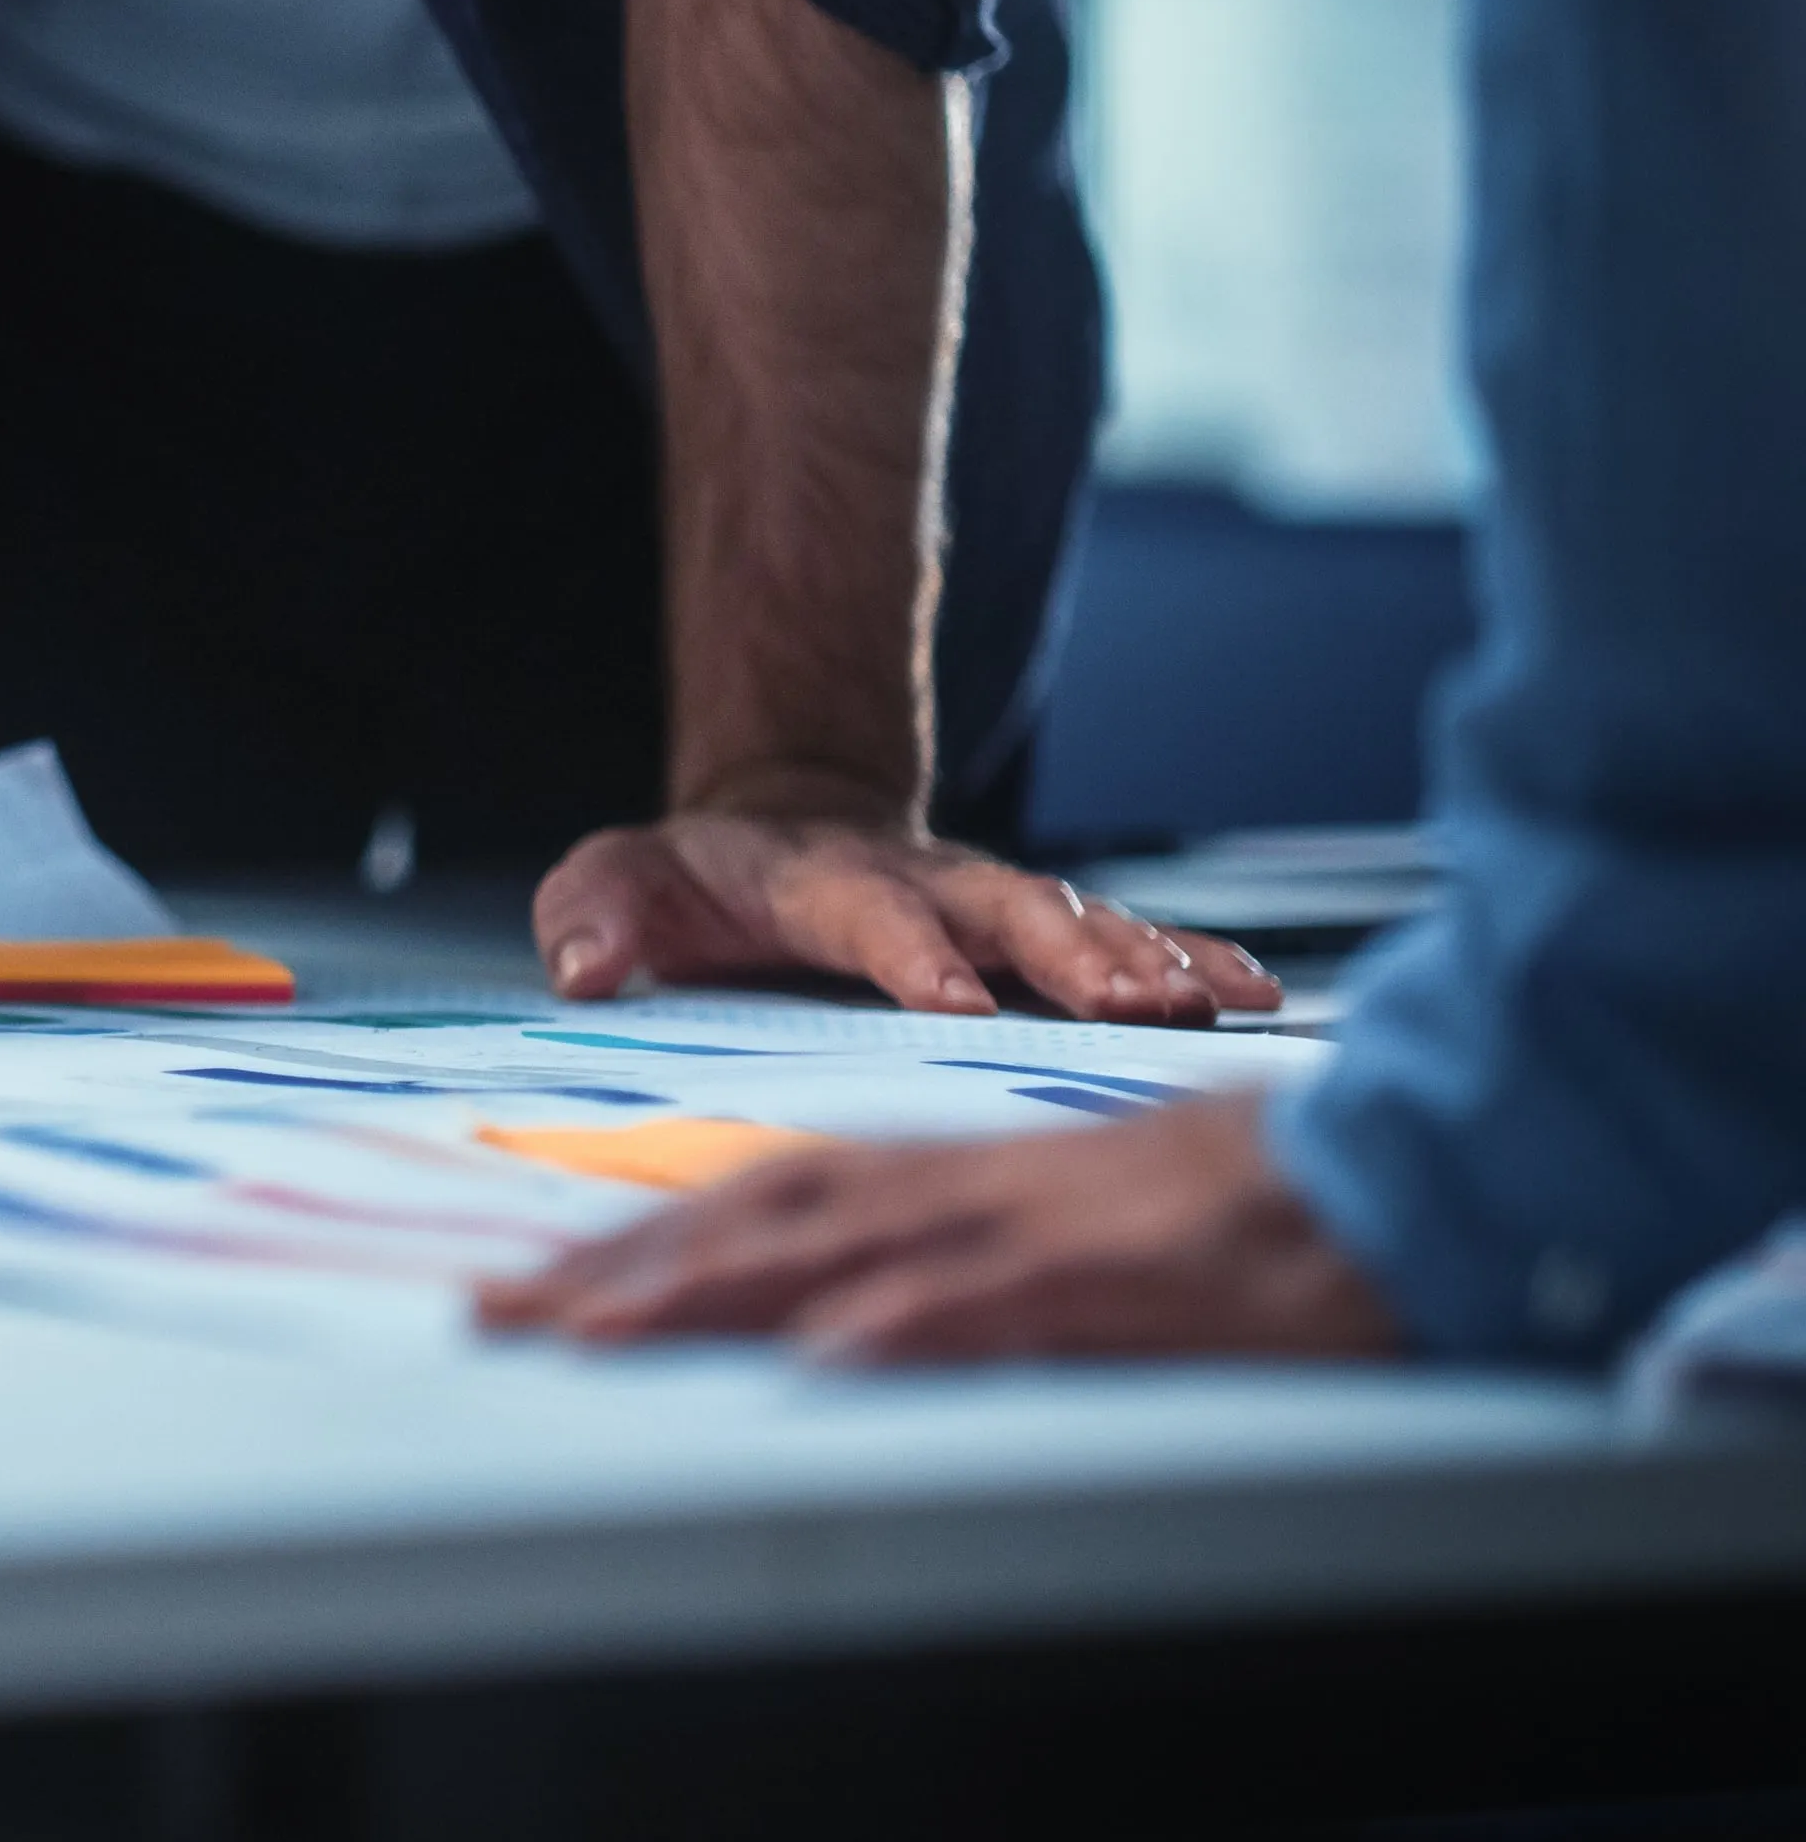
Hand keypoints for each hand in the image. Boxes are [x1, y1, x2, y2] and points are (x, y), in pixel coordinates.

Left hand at [473, 1092, 1400, 1361]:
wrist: (1416, 1147)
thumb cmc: (1255, 1204)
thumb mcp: (1082, 1225)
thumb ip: (968, 1258)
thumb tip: (853, 1317)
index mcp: (961, 1172)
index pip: (766, 1196)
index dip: (643, 1240)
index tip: (537, 1292)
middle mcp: (977, 1183)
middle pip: (764, 1208)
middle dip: (623, 1265)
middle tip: (502, 1313)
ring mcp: (1047, 1221)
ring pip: (849, 1242)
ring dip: (715, 1284)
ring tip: (598, 1326)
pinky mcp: (1128, 1266)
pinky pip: (1003, 1292)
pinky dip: (910, 1317)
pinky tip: (831, 1346)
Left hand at [536, 808, 1279, 1024]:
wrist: (767, 836)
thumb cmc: (686, 883)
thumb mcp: (615, 886)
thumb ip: (595, 919)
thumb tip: (583, 966)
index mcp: (819, 880)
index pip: (868, 915)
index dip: (912, 954)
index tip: (956, 1002)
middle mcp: (924, 882)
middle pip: (1007, 910)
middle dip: (1072, 954)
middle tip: (1136, 1005)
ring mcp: (989, 903)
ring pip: (1082, 924)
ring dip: (1150, 961)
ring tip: (1218, 1006)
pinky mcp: (1036, 931)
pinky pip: (1129, 939)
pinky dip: (1194, 959)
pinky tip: (1259, 995)